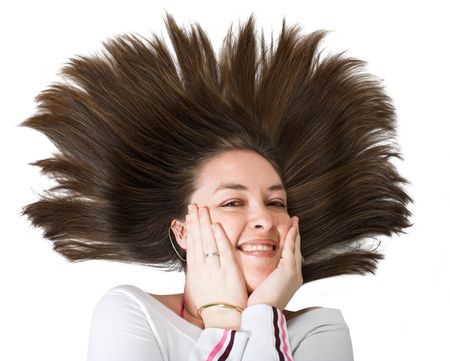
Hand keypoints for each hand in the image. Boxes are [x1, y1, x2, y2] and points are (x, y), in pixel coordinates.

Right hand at [184, 204, 247, 325]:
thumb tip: (193, 265)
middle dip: (195, 221)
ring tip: (202, 209)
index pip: (191, 245)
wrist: (221, 322)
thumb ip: (196, 274)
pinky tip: (216, 226)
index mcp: (194, 272)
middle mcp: (202, 268)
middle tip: (193, 206)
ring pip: (208, 242)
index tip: (188, 216)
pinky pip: (223, 252)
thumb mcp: (195, 291)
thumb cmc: (209, 309)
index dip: (190, 229)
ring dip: (205, 224)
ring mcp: (214, 269)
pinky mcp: (228, 272)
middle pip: (197, 240)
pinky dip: (219, 238)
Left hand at [247, 216, 302, 310]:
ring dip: (295, 233)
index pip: (290, 258)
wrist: (260, 314)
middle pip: (296, 251)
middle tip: (295, 223)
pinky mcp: (288, 271)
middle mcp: (295, 276)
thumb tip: (257, 273)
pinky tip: (291, 228)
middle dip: (296, 236)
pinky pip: (291, 249)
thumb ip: (264, 278)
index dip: (291, 245)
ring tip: (294, 221)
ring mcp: (294, 273)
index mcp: (289, 281)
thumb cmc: (258, 304)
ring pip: (295, 248)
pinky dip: (292, 238)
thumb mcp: (263, 288)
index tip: (289, 233)